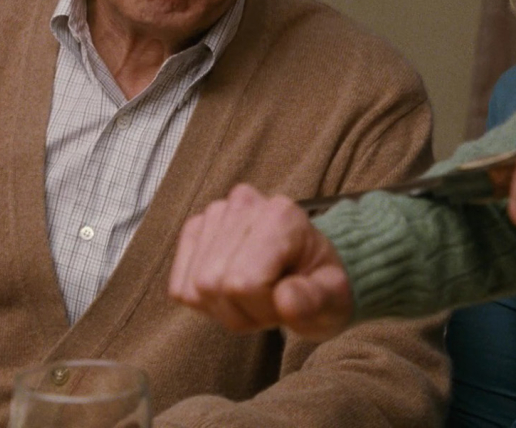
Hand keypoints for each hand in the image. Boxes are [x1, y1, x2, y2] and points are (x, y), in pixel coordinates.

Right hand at [168, 184, 352, 340]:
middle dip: (242, 311)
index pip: (242, 283)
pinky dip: (205, 301)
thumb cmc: (322, 285)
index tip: (285, 302)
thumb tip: (285, 300)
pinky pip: (180, 286)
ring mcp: (215, 213)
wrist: (310, 268)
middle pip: (213, 284)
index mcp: (282, 216)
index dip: (261, 309)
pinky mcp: (195, 229)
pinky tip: (232, 289)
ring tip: (255, 295)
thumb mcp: (335, 301)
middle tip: (270, 302)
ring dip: (224, 308)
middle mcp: (243, 203)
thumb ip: (315, 301)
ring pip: (195, 287)